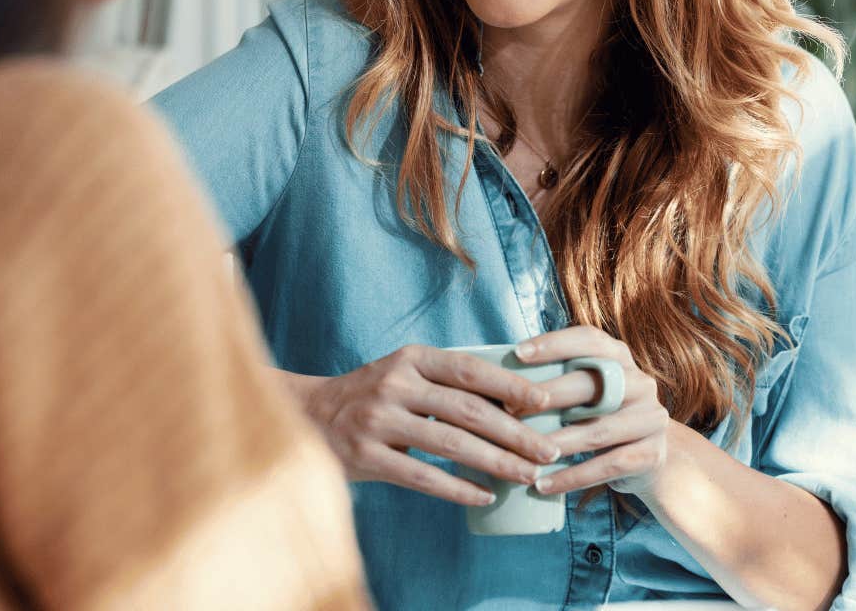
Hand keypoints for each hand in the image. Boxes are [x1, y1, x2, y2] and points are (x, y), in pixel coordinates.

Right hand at [301, 345, 563, 506]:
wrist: (307, 416)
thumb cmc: (372, 395)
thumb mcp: (404, 374)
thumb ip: (446, 384)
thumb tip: (514, 402)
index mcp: (410, 358)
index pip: (469, 370)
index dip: (510, 385)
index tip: (545, 403)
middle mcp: (394, 384)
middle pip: (468, 409)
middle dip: (515, 432)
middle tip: (548, 451)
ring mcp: (378, 420)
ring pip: (450, 443)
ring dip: (496, 462)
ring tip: (527, 475)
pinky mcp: (366, 455)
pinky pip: (423, 476)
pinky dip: (458, 487)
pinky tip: (485, 495)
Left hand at [514, 326, 672, 496]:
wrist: (648, 458)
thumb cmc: (601, 417)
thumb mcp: (588, 392)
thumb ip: (559, 379)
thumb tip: (498, 378)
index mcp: (621, 358)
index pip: (589, 340)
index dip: (554, 344)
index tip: (517, 353)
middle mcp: (640, 383)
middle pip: (592, 385)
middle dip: (547, 396)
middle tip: (509, 409)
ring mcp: (651, 418)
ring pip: (597, 431)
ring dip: (556, 443)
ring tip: (522, 454)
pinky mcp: (651, 454)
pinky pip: (607, 466)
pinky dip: (572, 477)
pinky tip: (543, 485)